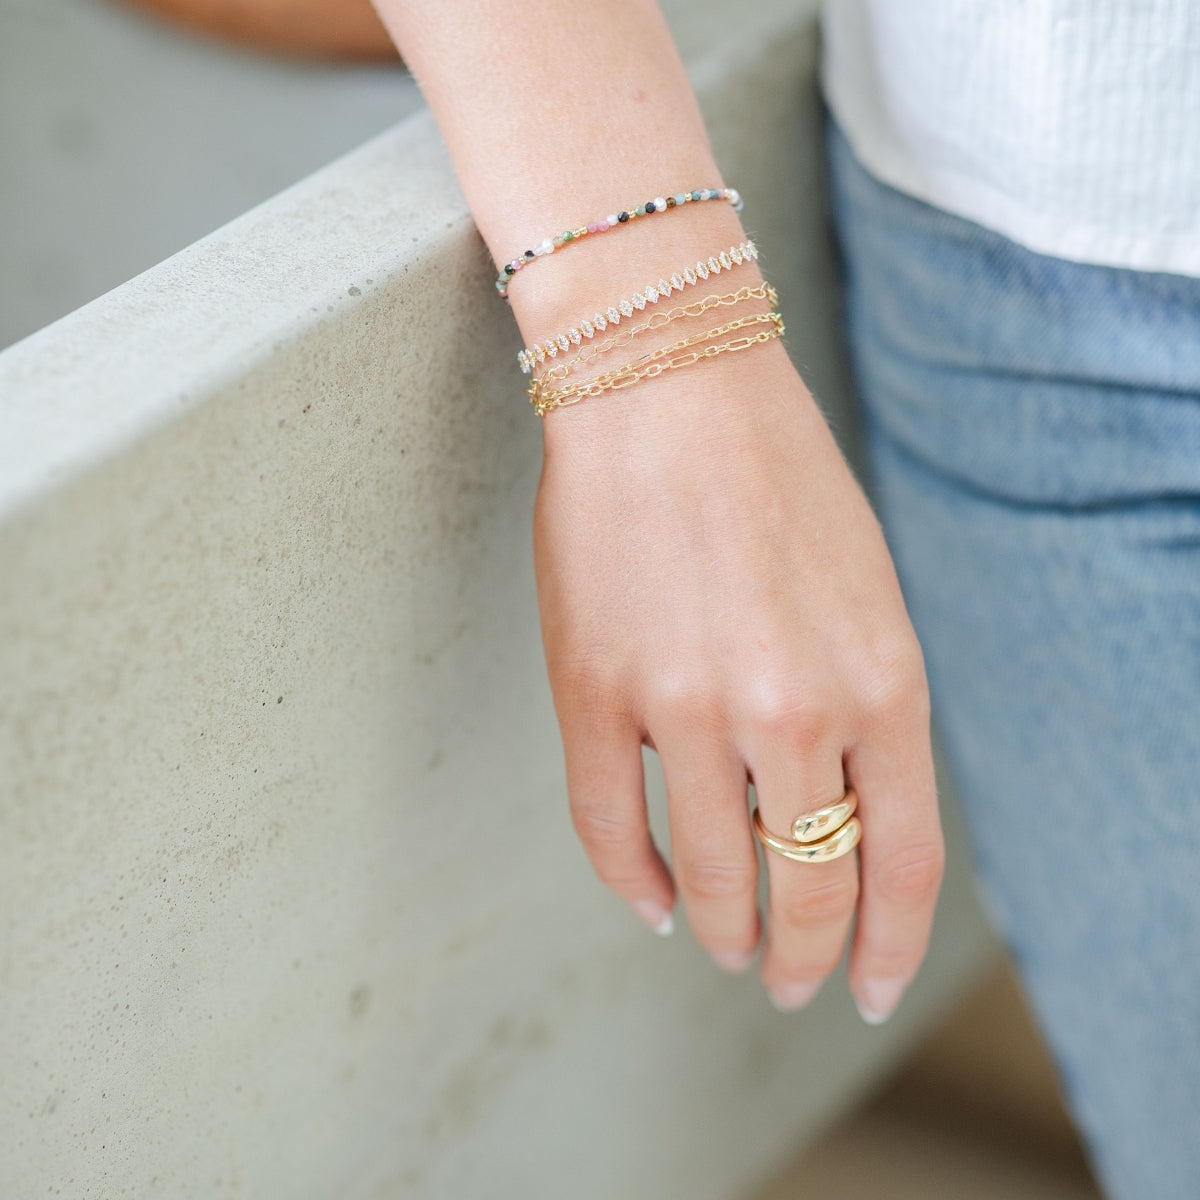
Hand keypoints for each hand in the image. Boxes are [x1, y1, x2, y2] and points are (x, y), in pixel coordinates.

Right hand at [533, 343, 943, 1019]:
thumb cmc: (777, 480)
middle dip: (805, 955)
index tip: (869, 989)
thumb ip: (868, 710)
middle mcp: (794, 708)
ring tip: (723, 946)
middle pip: (810, 888)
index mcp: (882, 682)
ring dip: (720, 931)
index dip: (887, 946)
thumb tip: (834, 814)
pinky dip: (634, 885)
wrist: (670, 385)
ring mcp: (688, 705)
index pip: (901, 863)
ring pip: (710, 877)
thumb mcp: (868, 597)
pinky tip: (652, 903)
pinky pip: (611, 831)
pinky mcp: (595, 693)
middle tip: (788, 978)